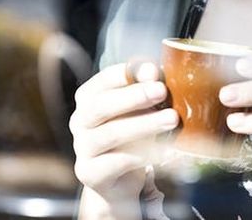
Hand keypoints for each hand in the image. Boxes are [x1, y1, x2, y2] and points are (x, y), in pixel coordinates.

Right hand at [70, 62, 178, 208]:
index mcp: (88, 98)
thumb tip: (153, 73)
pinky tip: (164, 150)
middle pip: (101, 105)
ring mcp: (83, 148)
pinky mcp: (91, 173)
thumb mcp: (138, 111)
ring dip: (144, 124)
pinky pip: (119, 161)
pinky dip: (144, 154)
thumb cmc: (132, 136)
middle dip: (134, 96)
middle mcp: (80, 121)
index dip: (127, 74)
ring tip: (171, 119)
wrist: (119, 180)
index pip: (103, 80)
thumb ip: (145, 92)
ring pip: (111, 133)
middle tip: (162, 91)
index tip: (153, 71)